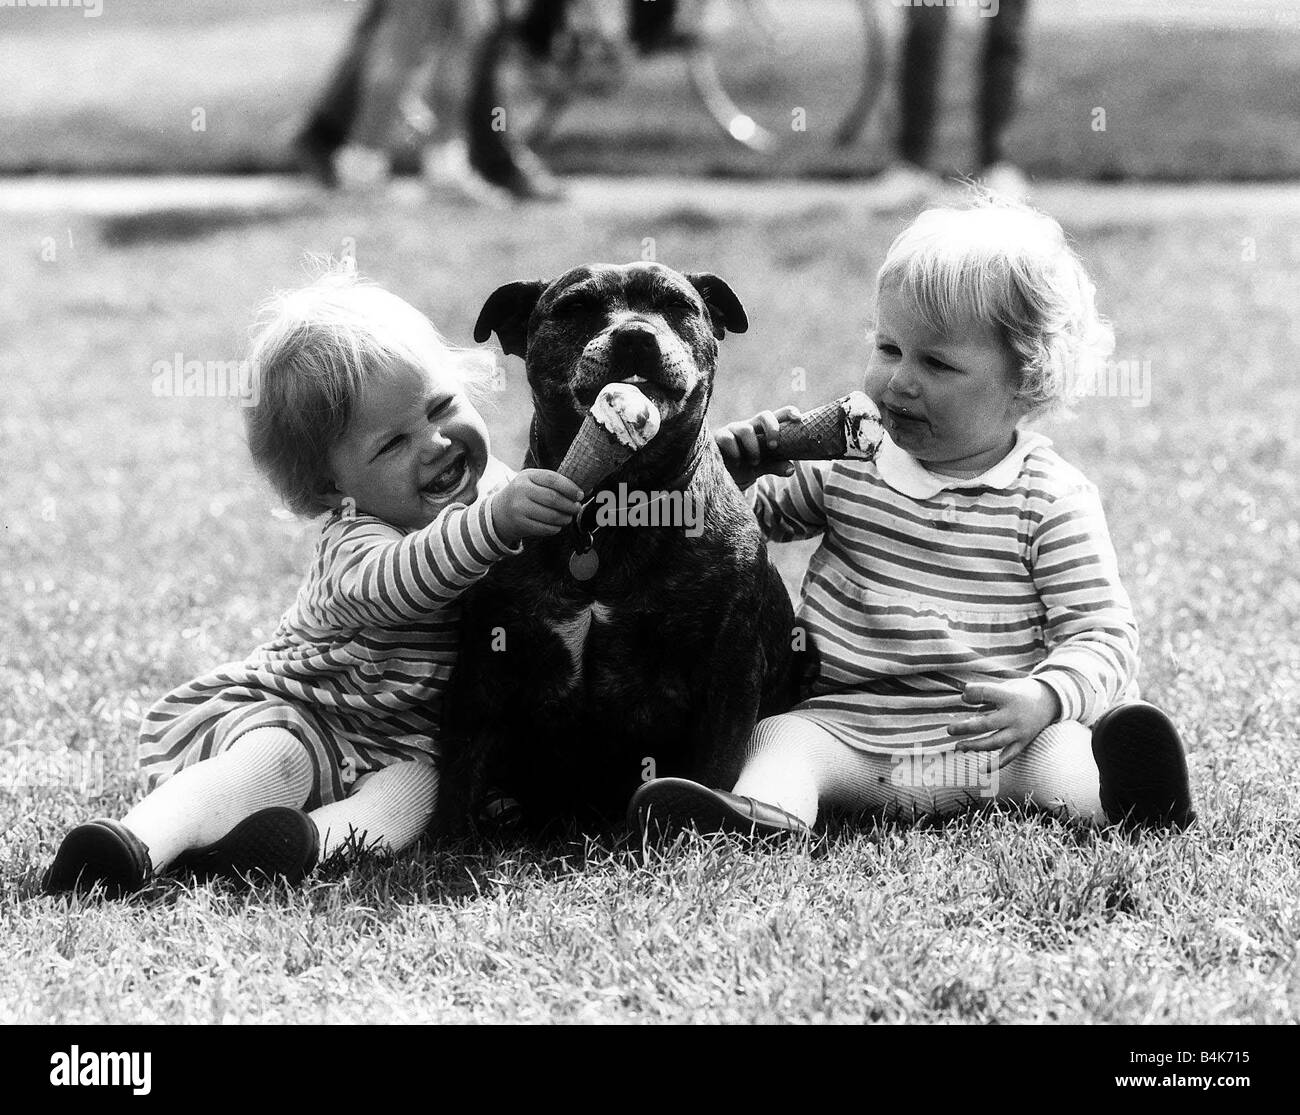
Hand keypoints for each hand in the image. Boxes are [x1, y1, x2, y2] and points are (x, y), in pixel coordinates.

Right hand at [492, 469, 583, 543]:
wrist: (500, 512)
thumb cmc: (523, 494)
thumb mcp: (532, 481)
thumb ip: (552, 483)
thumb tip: (579, 492)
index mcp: (527, 476)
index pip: (552, 479)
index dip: (570, 488)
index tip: (580, 495)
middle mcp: (521, 490)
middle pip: (553, 499)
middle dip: (570, 505)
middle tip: (577, 508)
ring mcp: (519, 508)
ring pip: (550, 516)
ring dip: (565, 518)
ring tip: (568, 517)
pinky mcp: (520, 524)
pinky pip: (545, 528)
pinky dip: (556, 528)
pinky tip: (557, 525)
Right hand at [714, 405, 801, 488]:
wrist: (721, 475)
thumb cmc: (744, 466)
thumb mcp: (762, 467)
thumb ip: (776, 466)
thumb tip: (791, 470)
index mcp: (763, 431)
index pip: (778, 415)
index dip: (788, 412)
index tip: (798, 418)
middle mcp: (749, 426)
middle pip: (764, 415)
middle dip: (772, 429)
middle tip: (774, 446)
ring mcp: (733, 430)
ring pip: (746, 430)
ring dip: (753, 448)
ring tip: (754, 462)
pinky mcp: (719, 437)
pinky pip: (728, 439)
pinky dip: (735, 453)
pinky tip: (736, 463)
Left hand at [947, 678, 1061, 768]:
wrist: (1050, 702)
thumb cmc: (1019, 693)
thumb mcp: (1005, 686)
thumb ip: (986, 692)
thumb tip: (963, 697)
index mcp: (1010, 697)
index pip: (988, 693)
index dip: (973, 693)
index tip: (964, 694)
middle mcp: (1015, 716)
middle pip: (987, 724)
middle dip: (966, 727)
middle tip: (949, 729)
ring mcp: (1019, 731)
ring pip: (995, 742)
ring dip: (975, 746)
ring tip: (958, 747)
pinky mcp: (1023, 743)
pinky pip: (1009, 756)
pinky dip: (996, 765)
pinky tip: (982, 769)